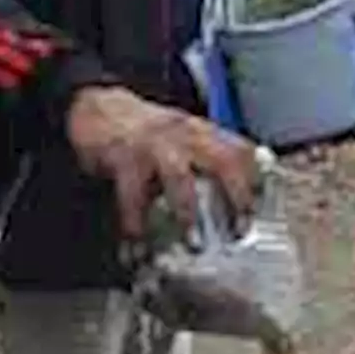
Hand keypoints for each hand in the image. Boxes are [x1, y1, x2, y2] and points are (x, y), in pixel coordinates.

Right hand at [66, 86, 259, 238]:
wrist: (96, 106)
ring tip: (194, 245)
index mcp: (202, 131)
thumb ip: (208, 160)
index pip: (241, 150)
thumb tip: (238, 197)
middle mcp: (184, 134)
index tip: (257, 211)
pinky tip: (137, 247)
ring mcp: (154, 144)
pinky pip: (133, 195)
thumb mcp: (182, 137)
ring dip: (189, 213)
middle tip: (239, 232)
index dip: (254, 180)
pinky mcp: (124, 157)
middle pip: (223, 160)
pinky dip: (136, 225)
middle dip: (236, 196)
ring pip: (179, 177)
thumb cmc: (145, 133)